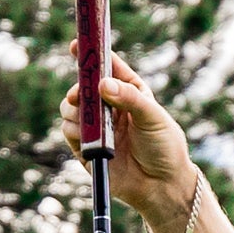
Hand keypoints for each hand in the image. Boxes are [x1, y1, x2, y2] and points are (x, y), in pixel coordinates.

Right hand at [59, 49, 197, 232]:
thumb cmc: (164, 148)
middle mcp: (109, 107)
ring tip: (89, 121)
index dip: (91, 54)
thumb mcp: (153, 117)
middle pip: (82, 86)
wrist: (161, 187)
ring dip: (74, 109)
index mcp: (128, 91)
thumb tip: (102, 84)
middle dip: (78, 87)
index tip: (77, 45)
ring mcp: (96, 127)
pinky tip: (85, 135)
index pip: (106, 67)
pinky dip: (73, 129)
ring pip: (70, 108)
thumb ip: (128, 98)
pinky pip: (69, 131)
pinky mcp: (86, 149)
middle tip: (81, 93)